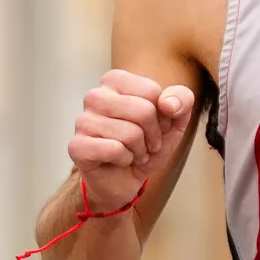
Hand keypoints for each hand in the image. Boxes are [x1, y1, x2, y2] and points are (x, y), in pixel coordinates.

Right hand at [66, 70, 196, 206]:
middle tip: (145, 144)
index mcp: (115, 81)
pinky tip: (117, 160)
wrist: (125, 178)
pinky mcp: (77, 146)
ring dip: (139, 150)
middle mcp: (95, 96)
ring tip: (132, 153)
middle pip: (143, 111)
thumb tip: (168, 103)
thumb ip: (181, 100)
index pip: (153, 91)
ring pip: (130, 133)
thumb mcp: (174, 121)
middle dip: (153, 135)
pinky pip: (115, 150)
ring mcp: (82, 121)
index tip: (154, 126)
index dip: (162, 116)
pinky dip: (125, 160)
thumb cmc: (145, 144)